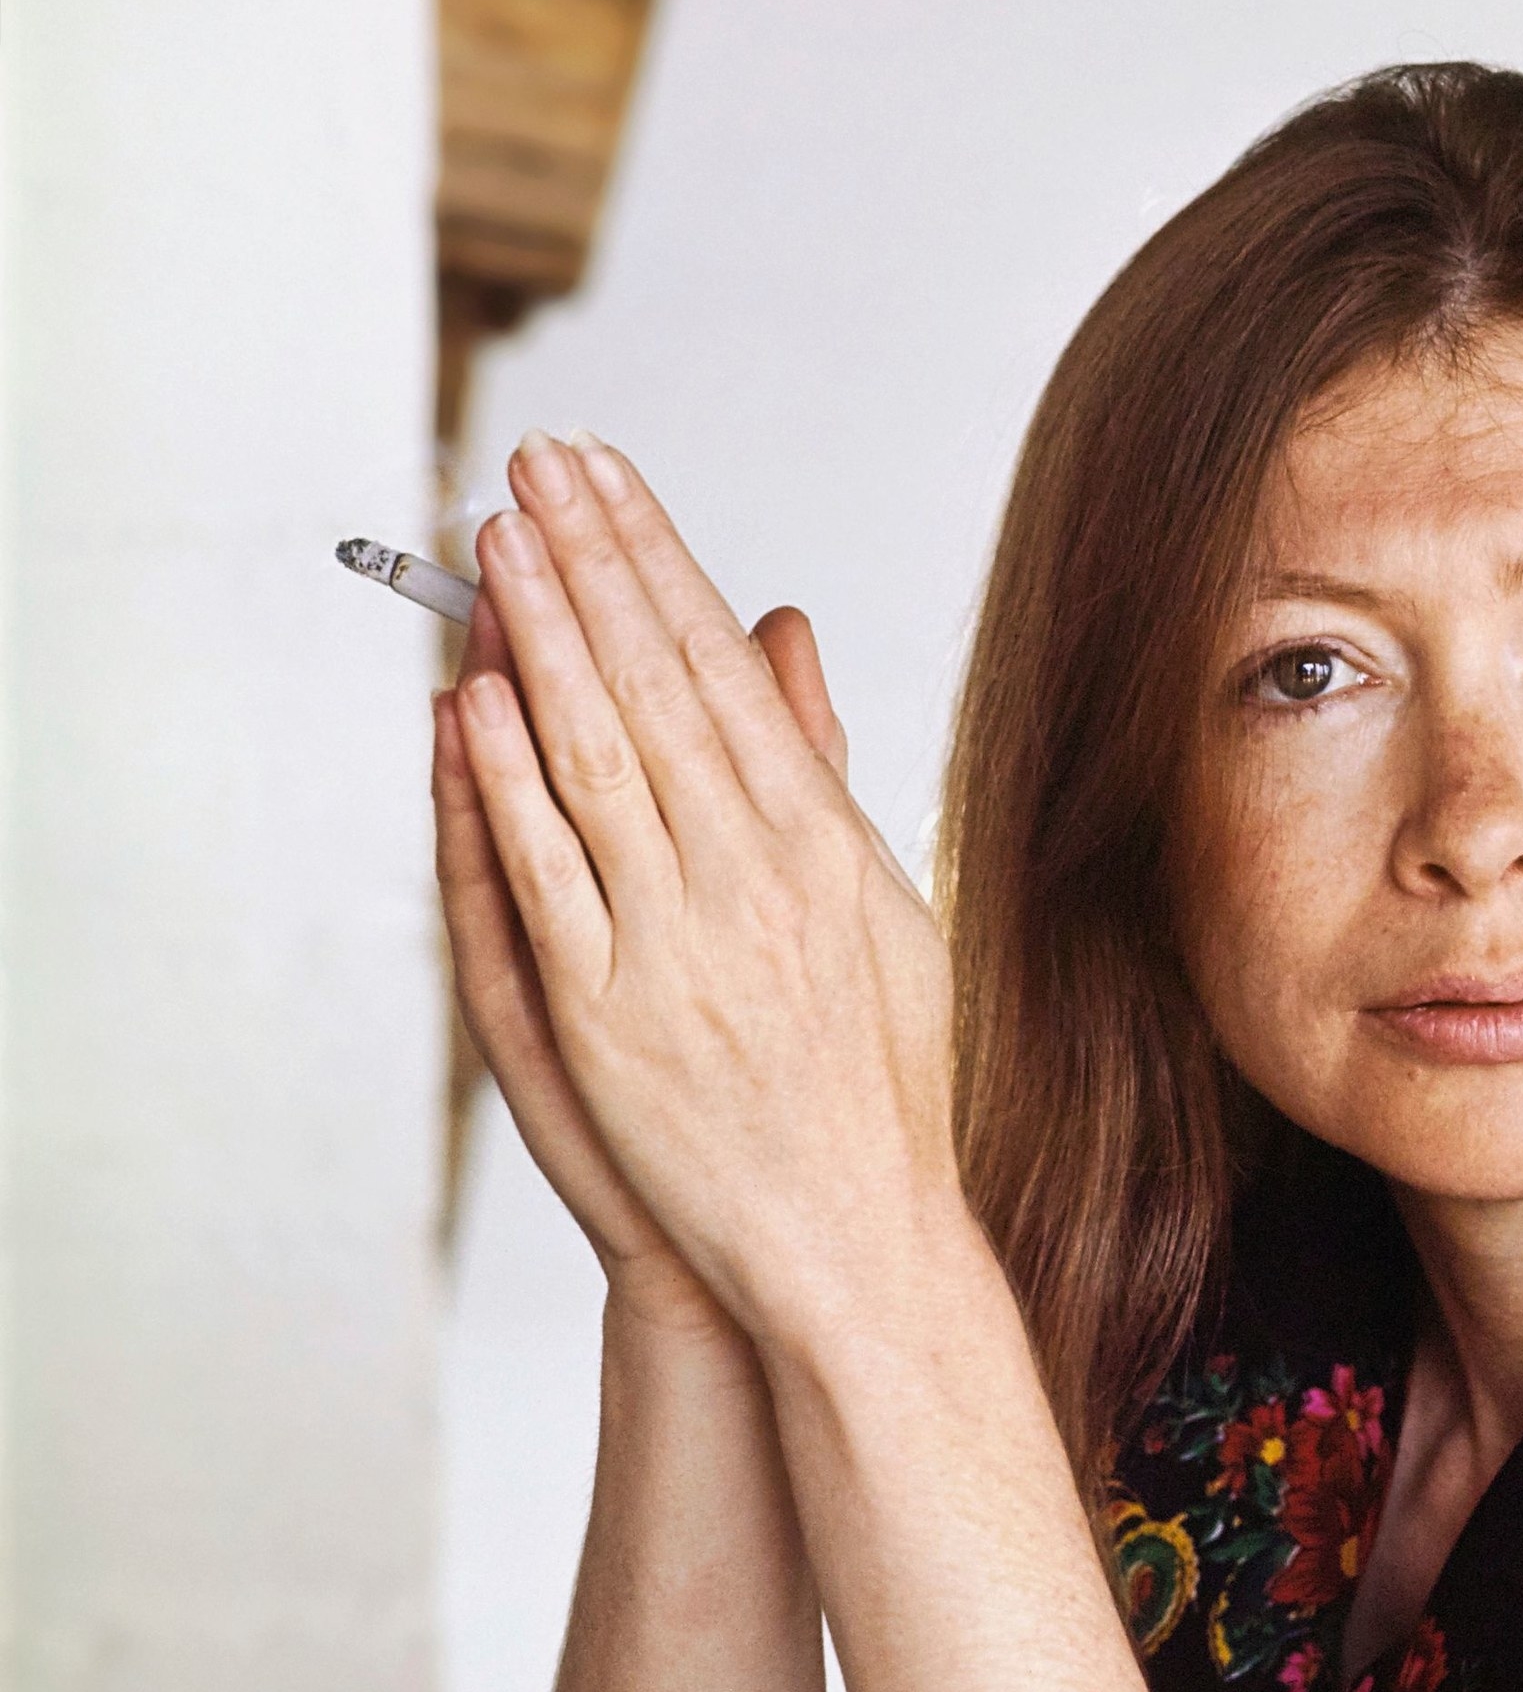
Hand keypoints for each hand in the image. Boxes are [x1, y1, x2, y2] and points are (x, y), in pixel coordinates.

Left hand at [448, 434, 964, 1356]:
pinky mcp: (610, 1009)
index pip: (722, 664)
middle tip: (531, 461)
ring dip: (541, 636)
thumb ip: (819, 763)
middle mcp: (755, 872)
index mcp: (824, 839)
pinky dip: (509, 780)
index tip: (604, 476)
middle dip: (590, 562)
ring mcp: (680, 937)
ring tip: (494, 538)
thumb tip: (783, 632)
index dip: (657, 560)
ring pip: (597, 755)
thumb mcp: (879, 901)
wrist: (857, 1230)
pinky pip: (551, 871)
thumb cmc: (878, 1076)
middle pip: (656, 684)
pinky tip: (474, 697)